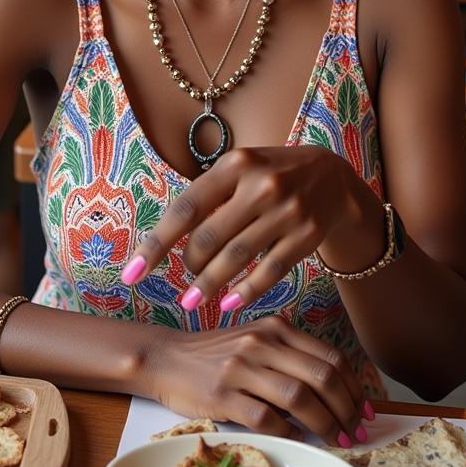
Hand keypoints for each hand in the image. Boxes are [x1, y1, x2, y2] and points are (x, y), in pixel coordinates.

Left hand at [123, 146, 376, 310]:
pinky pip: (269, 272)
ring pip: (236, 258)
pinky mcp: (306, 236)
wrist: (333, 177)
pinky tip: (230, 303)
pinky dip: (246, 291)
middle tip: (185, 280)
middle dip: (190, 266)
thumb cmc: (270, 175)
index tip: (132, 273)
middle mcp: (260, 185)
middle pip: (209, 238)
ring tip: (193, 301)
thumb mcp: (241, 169)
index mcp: (235, 164)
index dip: (156, 244)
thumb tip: (166, 238)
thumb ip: (210, 197)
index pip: (185, 209)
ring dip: (210, 285)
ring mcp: (286, 211)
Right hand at [151, 315, 370, 445]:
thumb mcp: (257, 341)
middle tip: (357, 431)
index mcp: (276, 327)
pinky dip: (289, 433)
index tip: (365, 410)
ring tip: (338, 440)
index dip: (355, 387)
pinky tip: (297, 440)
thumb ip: (291, 357)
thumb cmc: (217, 353)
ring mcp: (241, 367)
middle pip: (322, 376)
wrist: (168, 357)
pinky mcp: (223, 394)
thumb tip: (336, 394)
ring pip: (300, 398)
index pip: (330, 356)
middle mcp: (262, 342)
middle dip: (348, 410)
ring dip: (327, 425)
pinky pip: (267, 418)